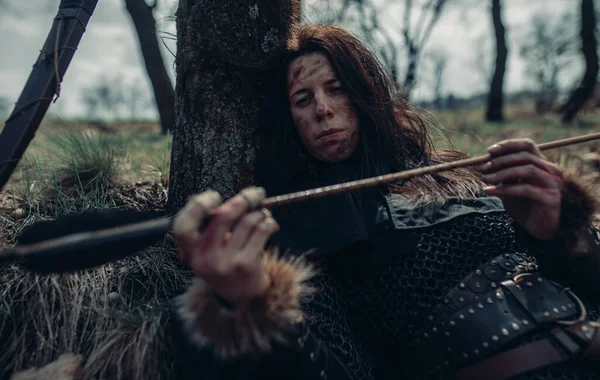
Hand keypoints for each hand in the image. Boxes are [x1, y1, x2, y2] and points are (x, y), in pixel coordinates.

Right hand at [173, 187, 278, 303]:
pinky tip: (270, 224)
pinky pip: (261, 231)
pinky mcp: (246, 265)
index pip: (182, 226)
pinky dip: (268, 222)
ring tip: (263, 213)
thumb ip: (207, 226)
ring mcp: (226, 263)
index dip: (198, 206)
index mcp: (190, 253)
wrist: (243, 296)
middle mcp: (205, 259)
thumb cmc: (225, 262)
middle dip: (243, 199)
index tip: (215, 197)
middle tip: (255, 194)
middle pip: (223, 217)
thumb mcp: (208, 249)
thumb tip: (212, 198)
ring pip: (247, 221)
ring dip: (259, 212)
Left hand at [480, 139, 563, 239]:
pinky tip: (489, 191)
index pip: (527, 146)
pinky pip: (526, 189)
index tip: (489, 151)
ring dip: (502, 173)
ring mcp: (553, 184)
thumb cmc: (523, 205)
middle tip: (483, 168)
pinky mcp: (551, 198)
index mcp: (542, 164)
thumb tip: (485, 162)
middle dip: (501, 160)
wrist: (537, 229)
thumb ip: (503, 174)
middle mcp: (551, 170)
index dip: (508, 145)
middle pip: (525, 156)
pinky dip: (504, 189)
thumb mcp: (510, 186)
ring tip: (485, 178)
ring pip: (527, 170)